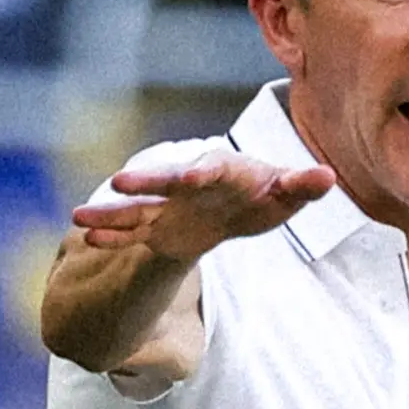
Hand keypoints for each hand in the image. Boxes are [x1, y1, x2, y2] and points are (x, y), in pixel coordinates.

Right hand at [71, 150, 336, 262]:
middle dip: (145, 182)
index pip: (213, 169)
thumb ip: (304, 185)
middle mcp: (189, 184)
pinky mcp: (158, 227)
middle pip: (166, 182)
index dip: (203, 171)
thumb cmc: (266, 192)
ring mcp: (169, 206)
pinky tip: (88, 238)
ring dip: (113, 212)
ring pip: (138, 208)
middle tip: (120, 181)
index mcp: (223, 170)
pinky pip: (133, 232)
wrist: (241, 202)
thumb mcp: (288, 191)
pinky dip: (114, 235)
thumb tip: (328, 177)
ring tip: (80, 218)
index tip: (193, 176)